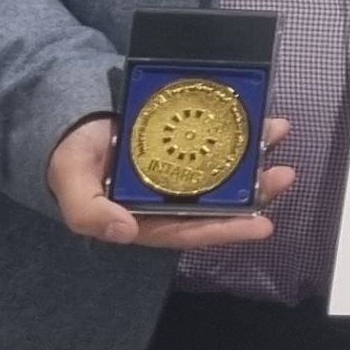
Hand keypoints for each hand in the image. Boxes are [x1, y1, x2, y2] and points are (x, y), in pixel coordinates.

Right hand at [47, 114, 294, 248]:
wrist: (65, 120)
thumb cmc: (70, 159)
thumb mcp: (71, 186)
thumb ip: (89, 212)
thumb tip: (124, 232)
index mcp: (147, 217)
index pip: (192, 229)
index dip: (226, 230)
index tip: (261, 226)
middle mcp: (170, 195)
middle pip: (219, 200)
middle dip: (254, 192)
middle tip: (283, 175)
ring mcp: (180, 165)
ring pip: (225, 167)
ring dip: (254, 154)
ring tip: (279, 133)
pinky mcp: (184, 137)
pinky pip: (217, 137)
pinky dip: (239, 129)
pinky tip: (261, 117)